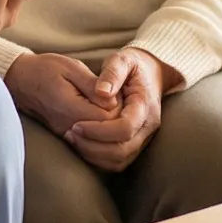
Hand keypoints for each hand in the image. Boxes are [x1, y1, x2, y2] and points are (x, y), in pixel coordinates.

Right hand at [4, 51, 115, 136]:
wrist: (19, 80)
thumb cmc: (45, 69)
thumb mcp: (71, 68)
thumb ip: (93, 85)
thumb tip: (113, 101)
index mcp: (72, 108)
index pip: (108, 119)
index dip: (118, 107)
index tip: (116, 92)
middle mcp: (68, 127)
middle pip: (105, 134)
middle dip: (116, 118)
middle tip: (114, 99)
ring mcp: (65, 134)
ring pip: (98, 142)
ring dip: (107, 127)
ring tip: (104, 106)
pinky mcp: (63, 136)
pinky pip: (88, 142)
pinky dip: (98, 132)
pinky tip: (98, 116)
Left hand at [62, 47, 179, 172]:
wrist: (152, 74)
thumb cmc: (133, 66)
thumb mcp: (123, 60)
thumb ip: (112, 73)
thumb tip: (101, 92)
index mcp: (145, 106)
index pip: (125, 129)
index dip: (98, 130)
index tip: (76, 124)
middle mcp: (148, 127)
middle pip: (122, 151)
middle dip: (92, 146)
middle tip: (69, 134)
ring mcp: (144, 138)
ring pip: (120, 160)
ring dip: (94, 155)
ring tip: (72, 139)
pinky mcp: (136, 144)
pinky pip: (118, 162)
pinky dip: (98, 159)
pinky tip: (81, 145)